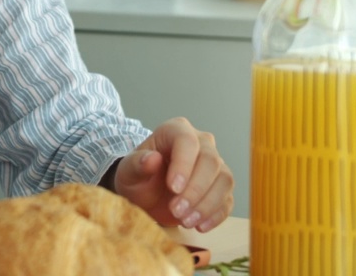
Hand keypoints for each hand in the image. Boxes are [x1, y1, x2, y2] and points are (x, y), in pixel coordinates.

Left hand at [110, 117, 233, 231]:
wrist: (146, 194)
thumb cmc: (138, 177)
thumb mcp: (128, 171)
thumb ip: (136, 163)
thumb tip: (152, 159)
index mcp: (176, 130)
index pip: (187, 141)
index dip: (183, 165)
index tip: (173, 188)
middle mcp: (201, 143)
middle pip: (211, 161)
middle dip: (195, 189)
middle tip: (177, 211)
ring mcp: (215, 164)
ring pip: (224, 180)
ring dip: (206, 204)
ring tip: (185, 221)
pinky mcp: (221, 187)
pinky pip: (227, 199)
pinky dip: (216, 215)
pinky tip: (200, 226)